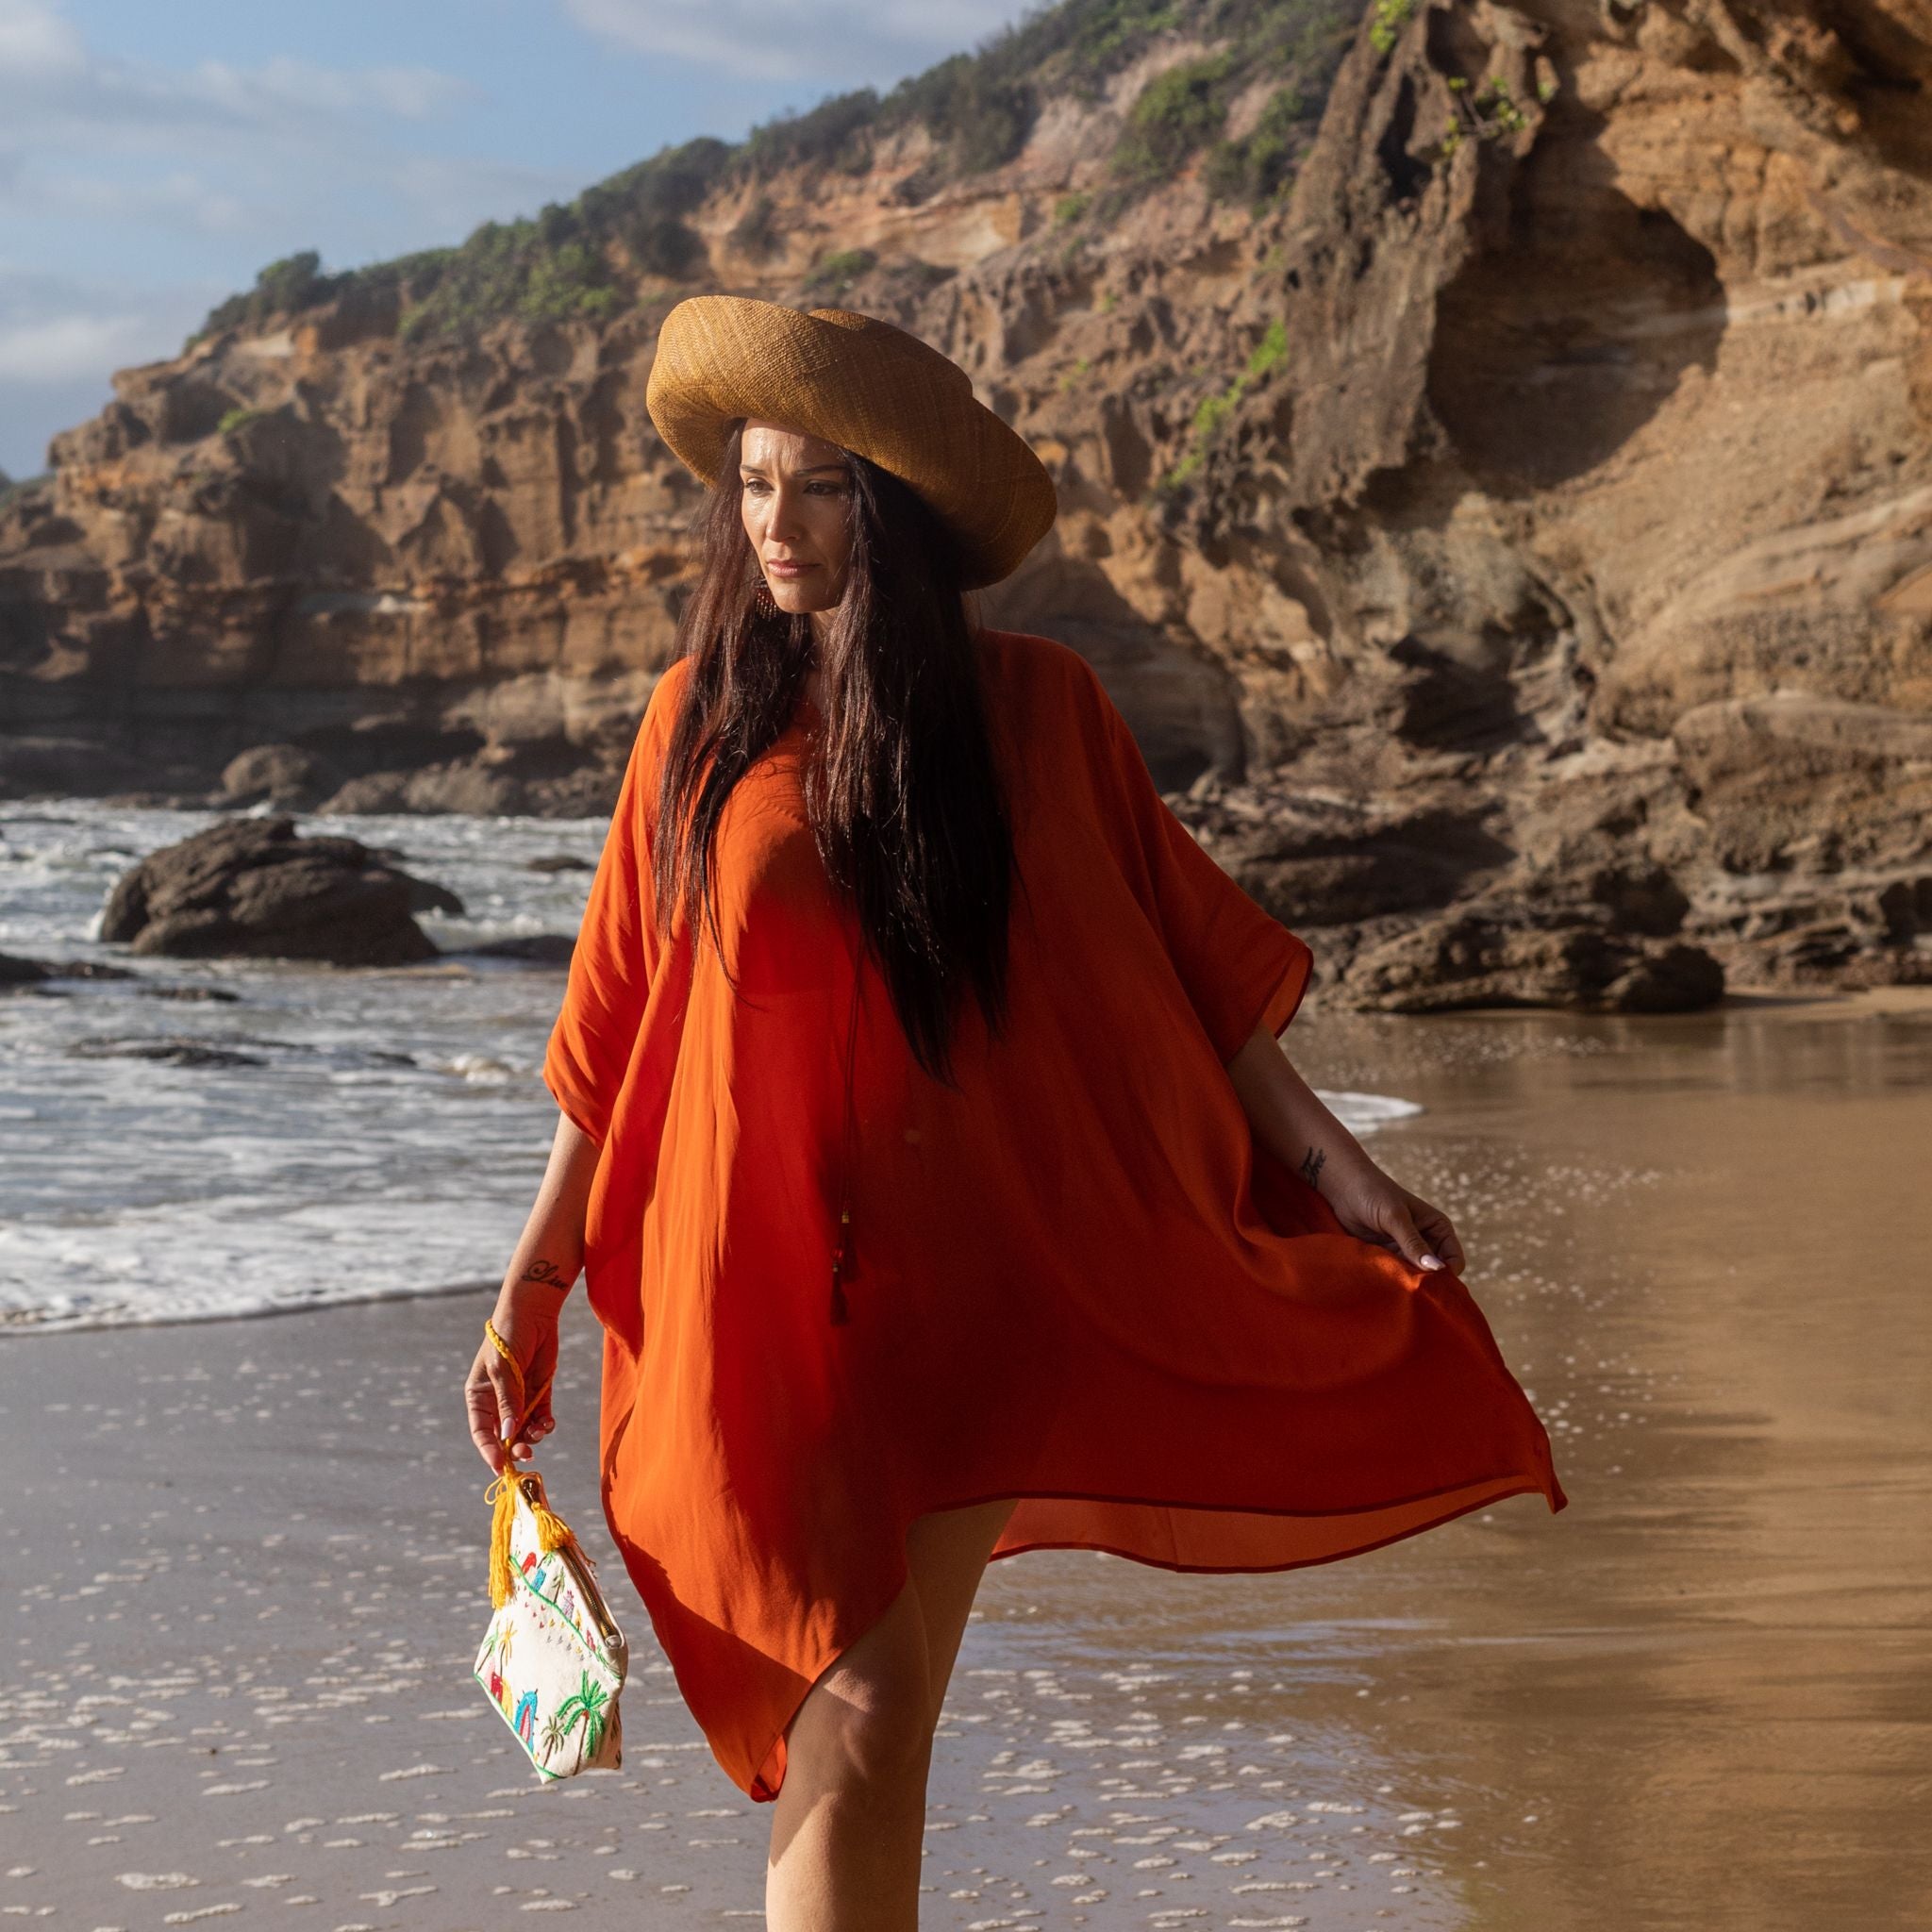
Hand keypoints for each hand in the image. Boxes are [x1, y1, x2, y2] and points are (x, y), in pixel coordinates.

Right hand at [465, 1286, 560, 1474]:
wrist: (533, 1312)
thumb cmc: (508, 1337)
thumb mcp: (503, 1370)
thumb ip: (508, 1402)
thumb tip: (509, 1434)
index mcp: (479, 1396)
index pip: (481, 1431)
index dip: (489, 1450)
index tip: (499, 1466)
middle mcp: (498, 1401)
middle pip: (504, 1435)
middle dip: (514, 1447)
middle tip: (526, 1453)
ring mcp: (520, 1397)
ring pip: (524, 1429)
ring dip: (532, 1436)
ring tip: (541, 1431)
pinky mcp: (539, 1392)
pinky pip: (541, 1417)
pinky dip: (545, 1424)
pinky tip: (549, 1423)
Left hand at [1316, 1151, 1466, 1277]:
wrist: (1344, 1187)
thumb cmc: (1374, 1194)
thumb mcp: (1395, 1218)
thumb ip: (1414, 1243)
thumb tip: (1436, 1268)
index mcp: (1438, 1228)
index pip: (1454, 1260)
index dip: (1446, 1275)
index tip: (1429, 1285)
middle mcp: (1427, 1241)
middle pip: (1435, 1273)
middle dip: (1426, 1283)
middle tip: (1409, 1289)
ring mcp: (1407, 1250)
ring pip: (1415, 1276)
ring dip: (1407, 1282)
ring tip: (1394, 1284)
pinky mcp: (1388, 1255)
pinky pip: (1397, 1274)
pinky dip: (1393, 1279)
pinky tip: (1384, 1280)